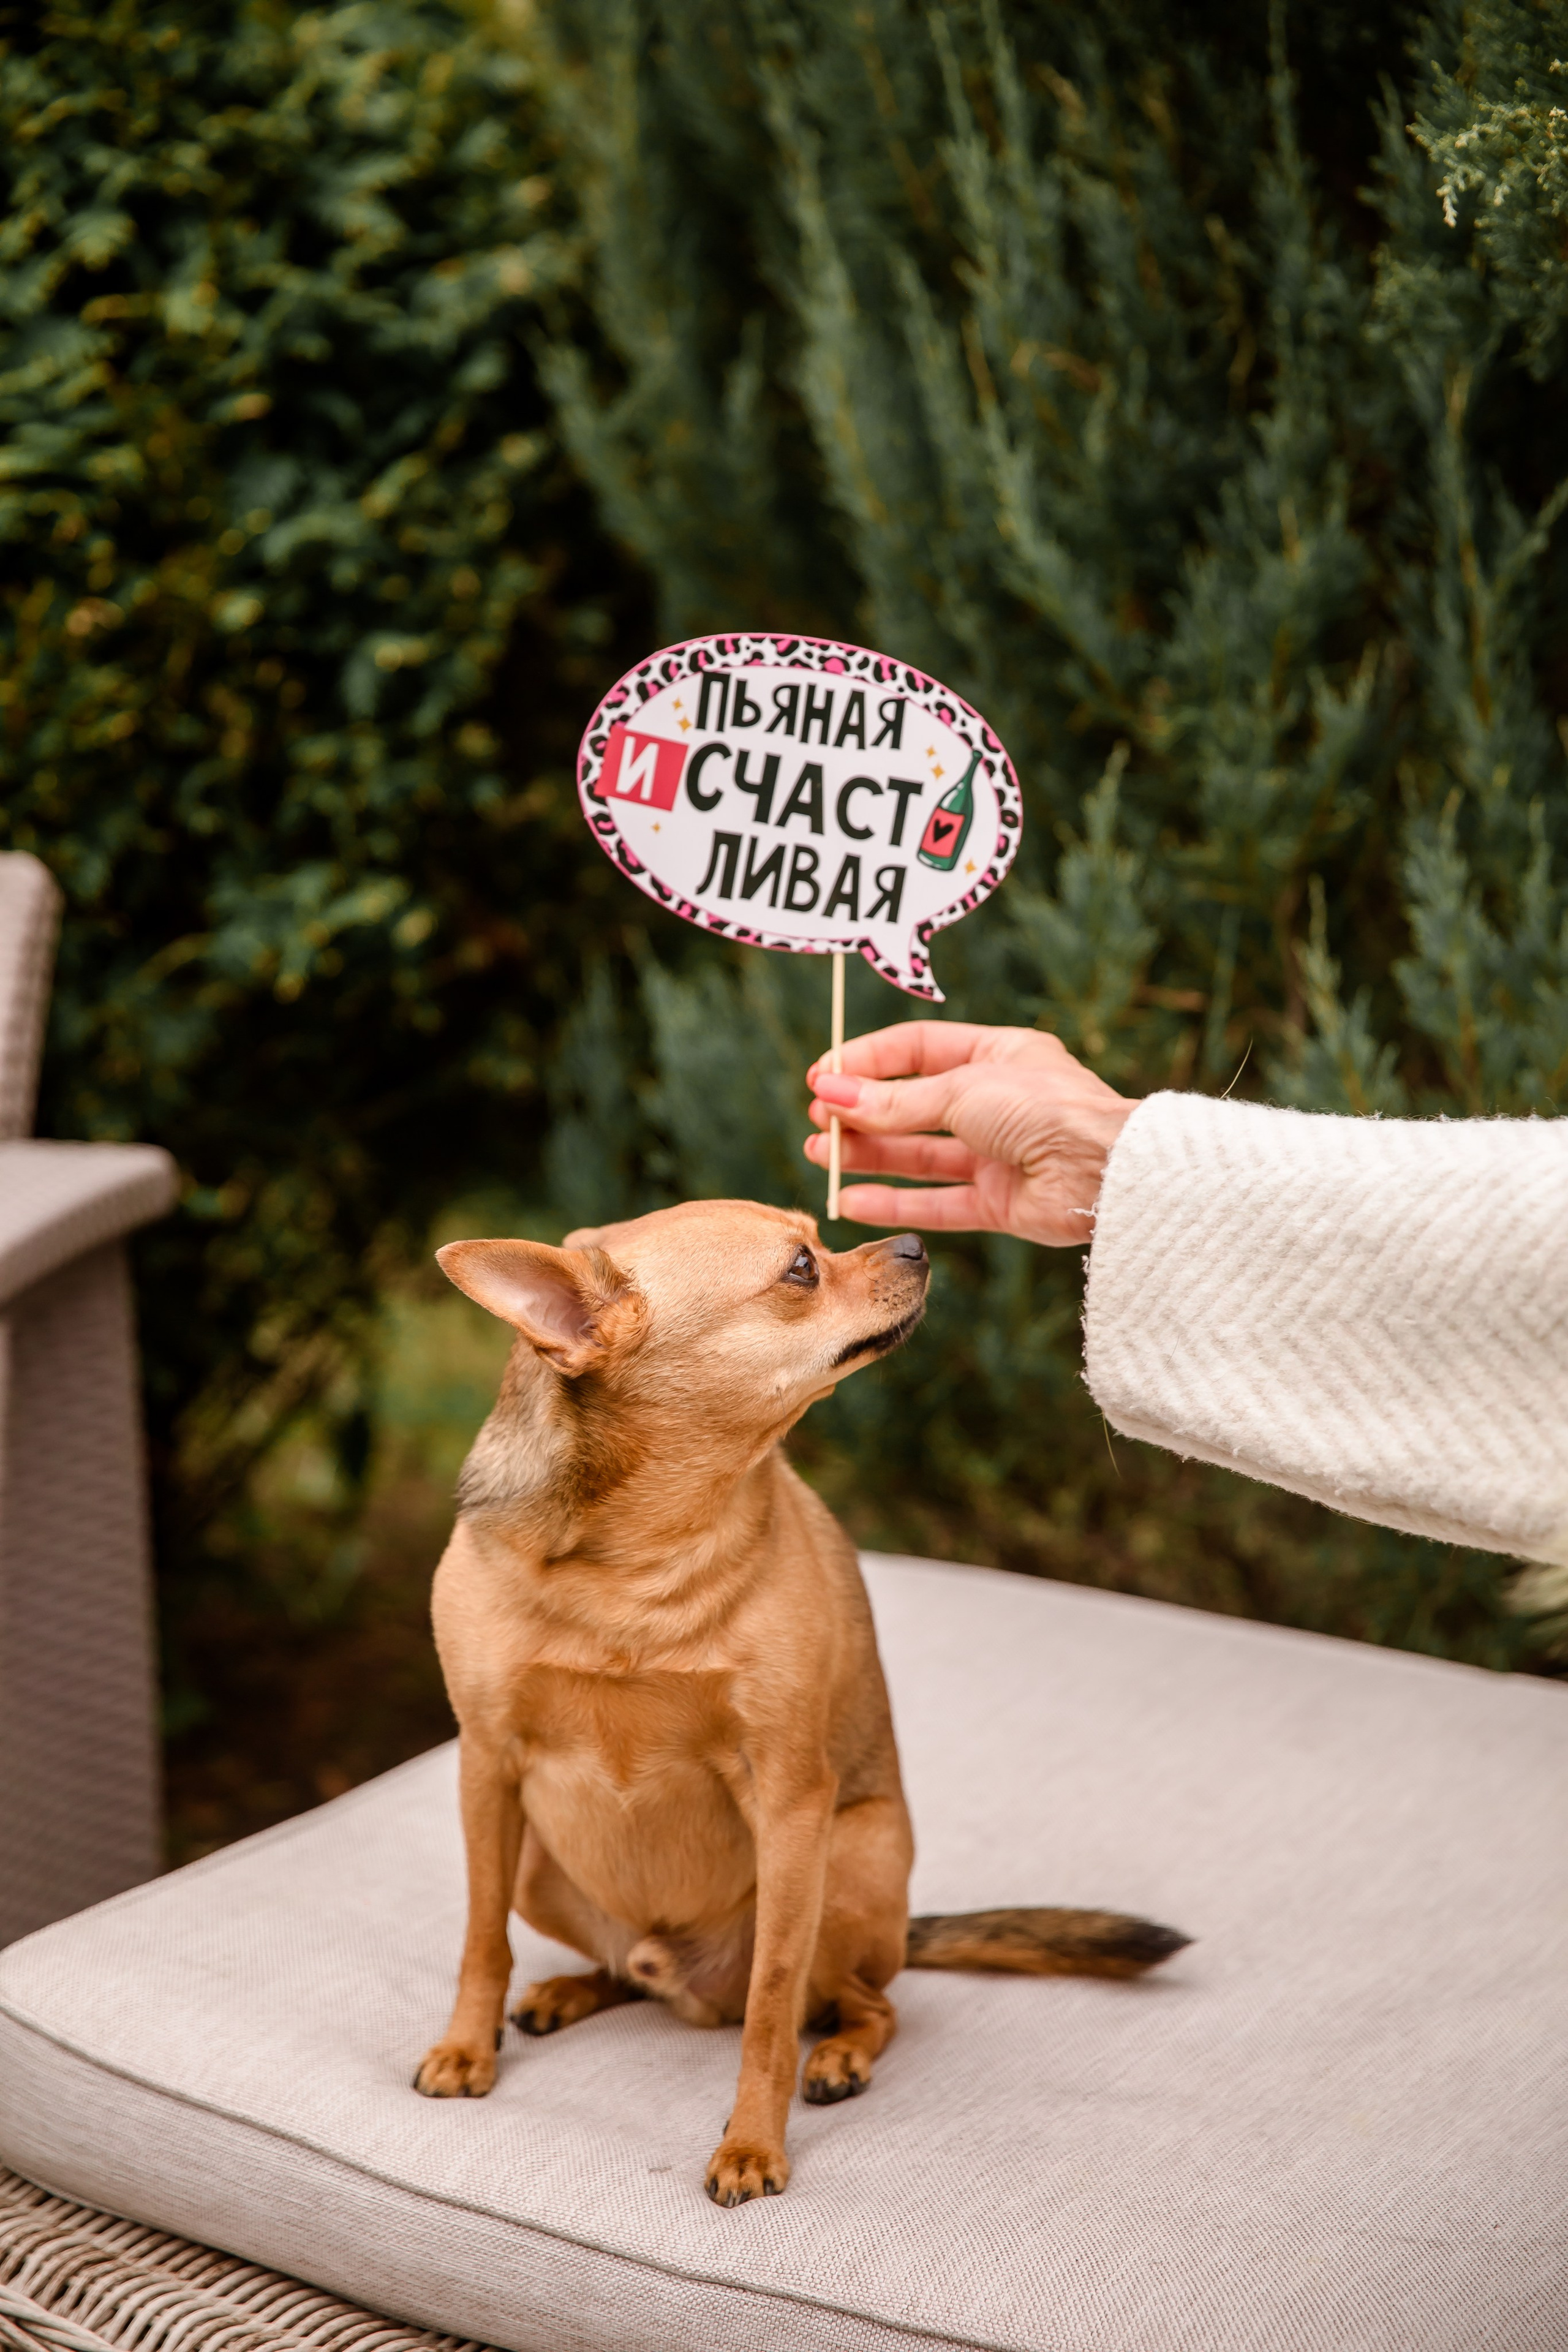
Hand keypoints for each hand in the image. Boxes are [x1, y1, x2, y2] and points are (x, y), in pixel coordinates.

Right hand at [805, 1022, 1133, 1246]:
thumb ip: (894, 1102)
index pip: (918, 1049)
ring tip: (820, 1156)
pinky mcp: (1000, 1202)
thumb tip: (831, 1094)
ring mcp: (998, 1154)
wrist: (1103, 1170)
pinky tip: (851, 1200)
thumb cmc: (1044, 1109)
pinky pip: (938, 1202)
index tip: (822, 1077)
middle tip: (818, 1122)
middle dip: (863, 1113)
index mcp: (998, 1054)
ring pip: (921, 1155)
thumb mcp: (960, 1091)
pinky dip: (894, 1202)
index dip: (867, 1061)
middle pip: (914, 1106)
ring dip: (870, 1155)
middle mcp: (997, 1103)